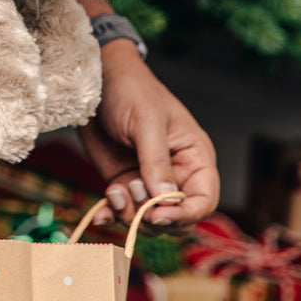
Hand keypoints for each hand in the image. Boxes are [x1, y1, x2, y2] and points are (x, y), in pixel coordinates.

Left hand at [79, 40, 218, 231]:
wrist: (96, 81)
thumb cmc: (131, 90)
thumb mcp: (147, 121)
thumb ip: (156, 161)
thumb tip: (165, 198)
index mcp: (194, 157)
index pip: (204, 200)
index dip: (186, 215)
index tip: (158, 215)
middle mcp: (176, 174)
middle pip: (177, 218)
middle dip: (154, 218)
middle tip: (131, 194)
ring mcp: (148, 180)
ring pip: (149, 220)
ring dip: (130, 215)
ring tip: (114, 191)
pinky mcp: (124, 182)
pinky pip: (123, 211)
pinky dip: (112, 215)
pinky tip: (100, 213)